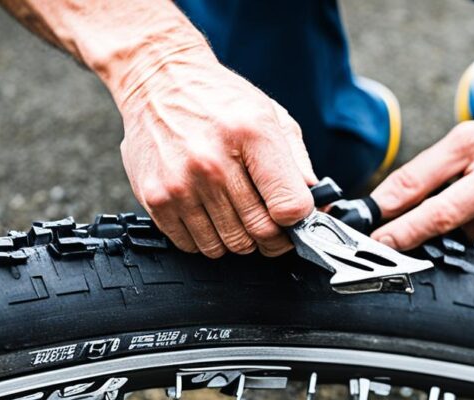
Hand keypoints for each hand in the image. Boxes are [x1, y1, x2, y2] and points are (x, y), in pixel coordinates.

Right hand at [116, 51, 315, 256]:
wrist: (158, 79)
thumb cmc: (217, 98)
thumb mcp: (269, 115)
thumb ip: (298, 162)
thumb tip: (318, 204)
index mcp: (252, 134)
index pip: (289, 205)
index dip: (298, 220)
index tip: (294, 218)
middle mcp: (213, 162)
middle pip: (260, 232)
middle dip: (272, 237)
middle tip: (269, 224)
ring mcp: (181, 183)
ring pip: (227, 246)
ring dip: (237, 238)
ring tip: (234, 213)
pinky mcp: (155, 198)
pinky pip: (192, 245)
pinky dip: (205, 238)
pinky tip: (208, 214)